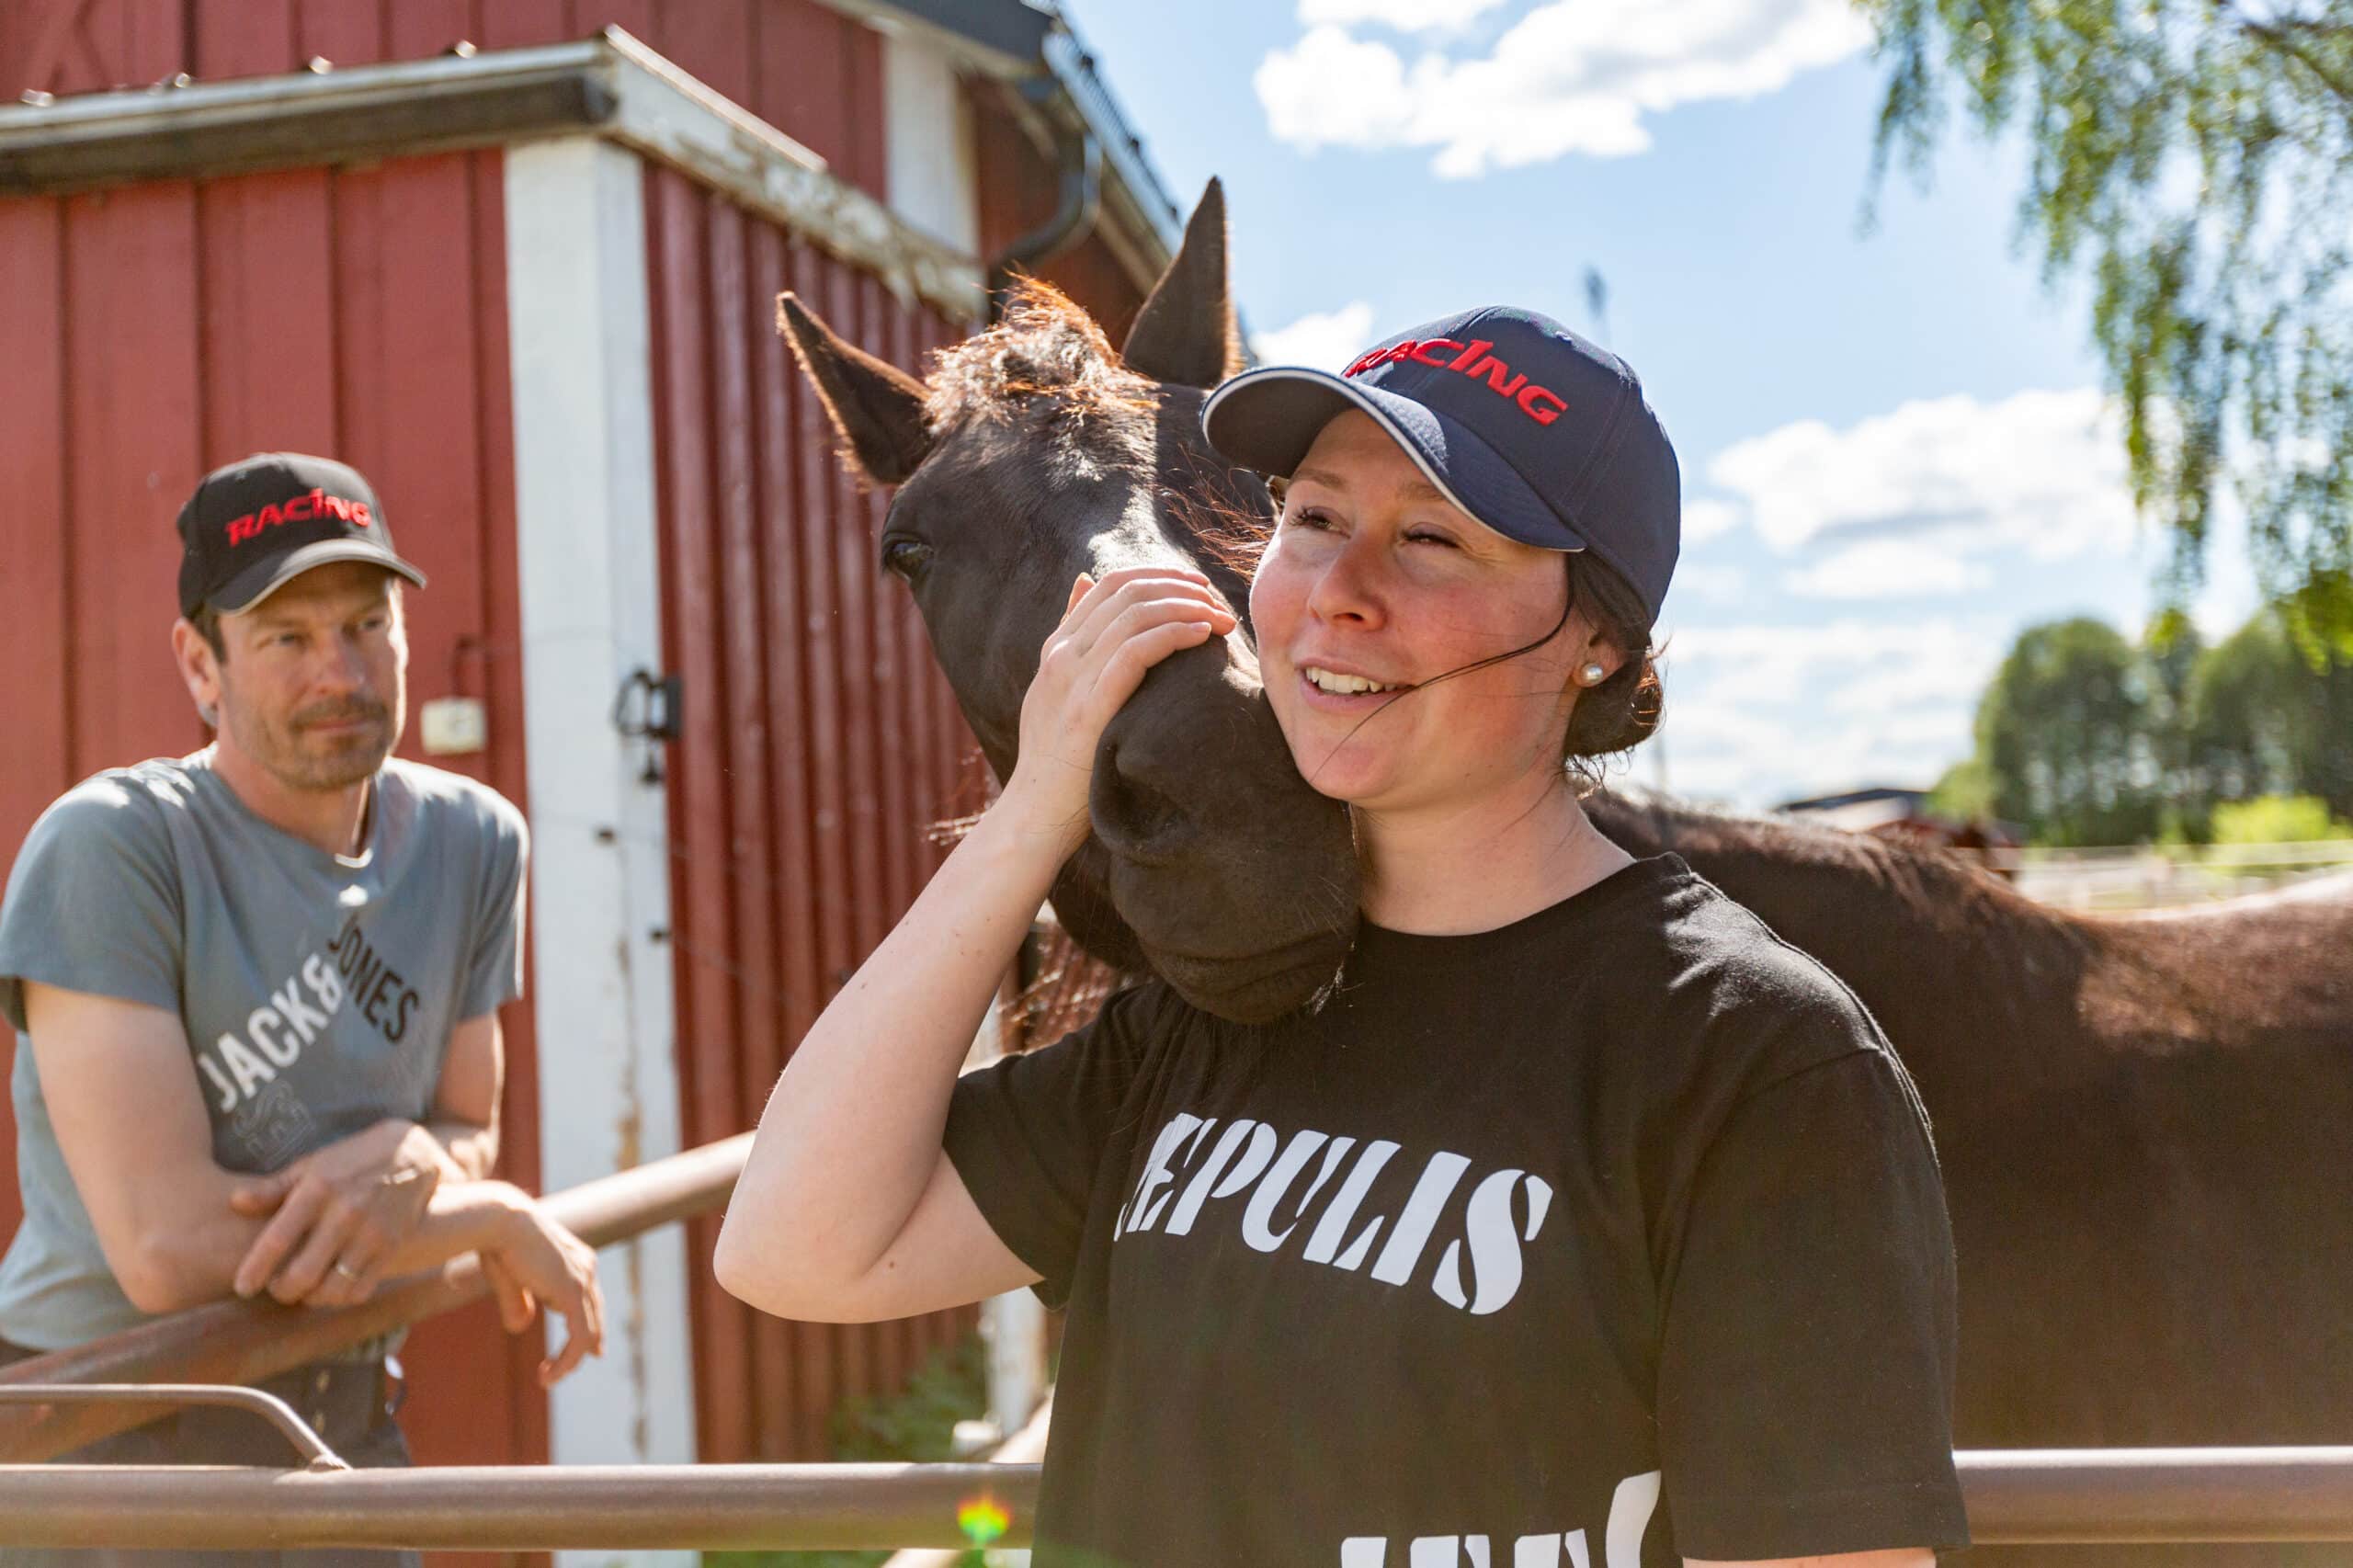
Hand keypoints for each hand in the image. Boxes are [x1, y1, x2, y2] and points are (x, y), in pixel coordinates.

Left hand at [228, 1119, 446, 1305]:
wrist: (413, 1155)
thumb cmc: (351, 1161)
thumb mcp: (312, 1165)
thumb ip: (273, 1188)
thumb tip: (235, 1202)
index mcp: (318, 1189)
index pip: (277, 1239)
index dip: (255, 1269)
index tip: (242, 1287)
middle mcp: (345, 1213)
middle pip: (303, 1274)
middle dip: (282, 1290)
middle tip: (276, 1288)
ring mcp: (372, 1232)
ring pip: (333, 1288)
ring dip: (312, 1297)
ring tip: (304, 1291)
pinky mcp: (392, 1246)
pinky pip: (361, 1289)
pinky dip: (342, 1297)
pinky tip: (332, 1289)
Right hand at [479, 1202, 605, 1386]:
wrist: (500, 1220)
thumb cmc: (498, 1241)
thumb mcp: (510, 1278)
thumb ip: (519, 1303)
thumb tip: (521, 1328)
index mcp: (575, 1258)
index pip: (590, 1297)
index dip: (592, 1323)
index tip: (595, 1347)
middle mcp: (585, 1267)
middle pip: (594, 1313)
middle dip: (589, 1342)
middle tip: (585, 1361)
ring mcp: (582, 1280)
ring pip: (587, 1331)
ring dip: (568, 1361)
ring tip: (547, 1378)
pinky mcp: (572, 1292)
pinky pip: (579, 1337)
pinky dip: (567, 1360)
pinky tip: (549, 1374)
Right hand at [998, 567, 1236, 855]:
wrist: (1034, 813)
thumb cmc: (1057, 762)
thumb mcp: (1056, 691)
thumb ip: (1072, 641)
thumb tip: (1083, 581)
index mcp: (1056, 649)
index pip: (1108, 585)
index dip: (1157, 575)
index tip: (1196, 586)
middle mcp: (1062, 655)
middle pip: (1127, 593)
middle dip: (1179, 587)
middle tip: (1217, 601)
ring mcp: (1072, 678)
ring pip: (1135, 615)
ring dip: (1187, 607)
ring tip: (1220, 618)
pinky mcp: (1089, 707)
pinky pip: (1137, 651)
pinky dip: (1175, 634)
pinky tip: (1202, 635)